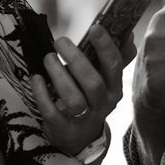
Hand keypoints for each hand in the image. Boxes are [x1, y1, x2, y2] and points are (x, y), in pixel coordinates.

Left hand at [32, 25, 132, 156]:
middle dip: (76, 59)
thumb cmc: (91, 98)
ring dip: (59, 75)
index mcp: (114, 88)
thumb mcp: (105, 79)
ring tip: (48, 58)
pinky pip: (52, 112)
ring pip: (73, 99)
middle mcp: (102, 104)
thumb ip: (116, 57)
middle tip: (60, 42)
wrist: (81, 137)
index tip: (94, 28)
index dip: (105, 47)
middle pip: (93, 83)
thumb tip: (127, 33)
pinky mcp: (63, 129)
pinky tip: (37, 78)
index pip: (114, 66)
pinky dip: (42, 94)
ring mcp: (83, 119)